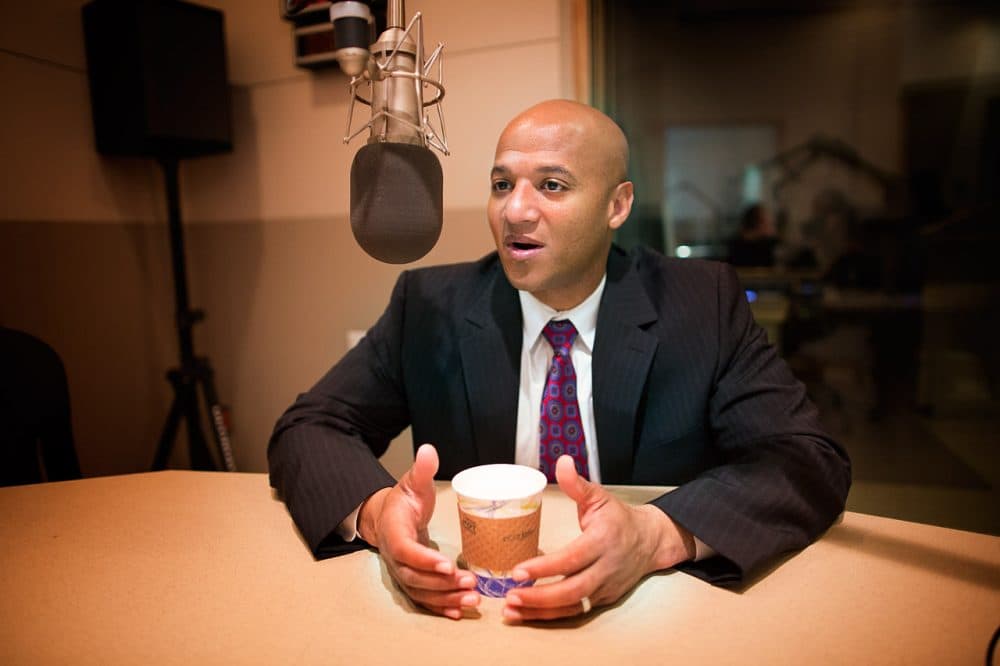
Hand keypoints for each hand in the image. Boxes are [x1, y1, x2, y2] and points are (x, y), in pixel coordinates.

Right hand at [358, 444, 479, 619]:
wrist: (387, 519)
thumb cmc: (404, 500)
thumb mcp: (412, 483)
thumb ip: (421, 470)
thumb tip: (428, 450)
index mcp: (393, 531)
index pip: (405, 549)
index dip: (424, 559)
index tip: (447, 565)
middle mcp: (395, 557)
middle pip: (415, 577)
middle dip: (442, 584)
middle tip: (471, 583)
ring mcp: (402, 572)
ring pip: (421, 592)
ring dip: (446, 599)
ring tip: (472, 599)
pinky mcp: (412, 581)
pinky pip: (424, 599)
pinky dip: (441, 607)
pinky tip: (459, 612)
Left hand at [502, 455, 695, 621]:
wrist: (650, 542)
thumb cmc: (619, 518)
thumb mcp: (599, 497)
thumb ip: (577, 484)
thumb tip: (562, 461)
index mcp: (603, 541)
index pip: (572, 559)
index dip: (545, 568)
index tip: (518, 571)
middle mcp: (605, 569)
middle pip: (572, 591)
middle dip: (539, 598)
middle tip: (510, 596)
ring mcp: (605, 588)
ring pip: (572, 607)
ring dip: (540, 613)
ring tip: (511, 611)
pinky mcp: (602, 601)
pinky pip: (574, 611)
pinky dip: (550, 616)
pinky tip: (527, 614)